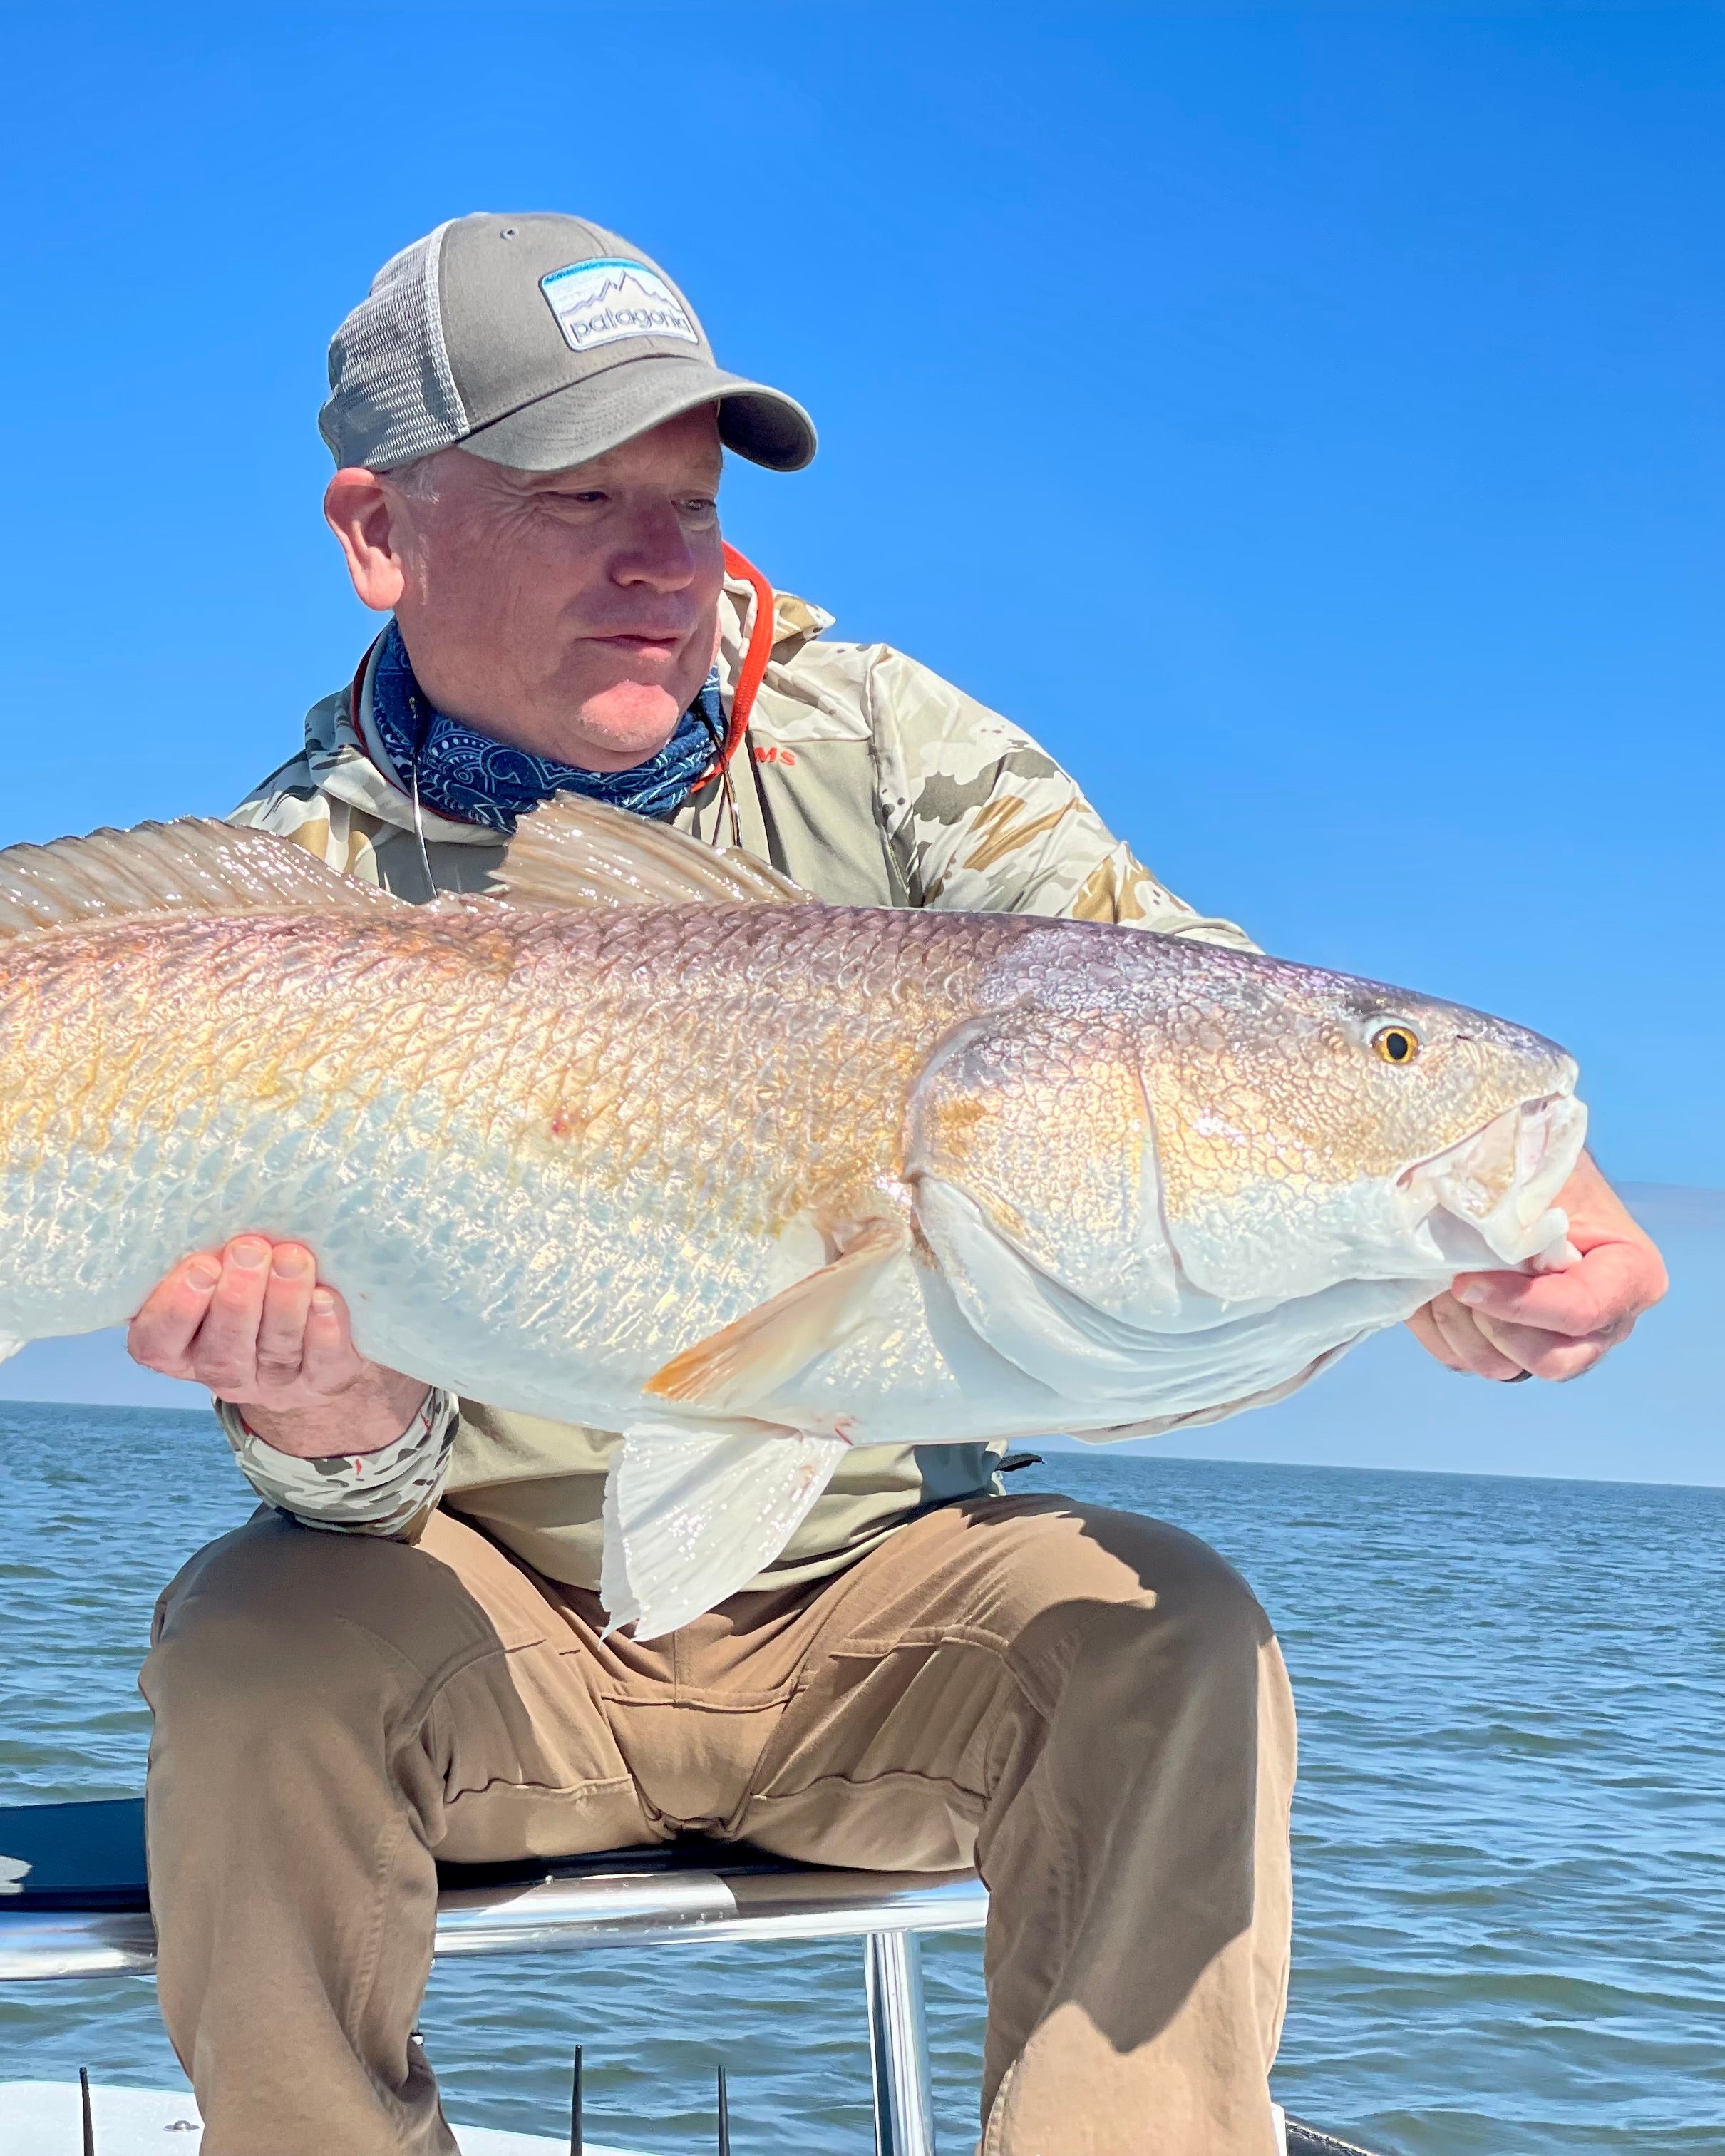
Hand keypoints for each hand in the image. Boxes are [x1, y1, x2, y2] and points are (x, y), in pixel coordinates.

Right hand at [128, 1236, 428, 1456]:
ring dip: (284, 1303)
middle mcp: (221, 1370)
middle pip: (222, 1349)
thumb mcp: (216, 1268)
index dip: (176, 1309)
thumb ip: (206, 1252)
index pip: (158, 1341)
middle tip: (250, 1250)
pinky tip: (325, 1298)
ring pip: (274, 1351)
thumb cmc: (247, 1283)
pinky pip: (321, 1361)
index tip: (200, 1265)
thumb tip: (214, 1202)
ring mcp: (272, 1381)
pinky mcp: (321, 1380)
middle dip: (236, 1299)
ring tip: (292, 1259)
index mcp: (178, 1346)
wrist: (313, 1329)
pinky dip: (324, 1330)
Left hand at [1407, 1155, 1666, 1382]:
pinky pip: (1466, 1362)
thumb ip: (1527, 1212)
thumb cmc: (1538, 1172)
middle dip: (1495, 1324)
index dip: (1520, 1302)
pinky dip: (1439, 1329)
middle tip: (1458, 1281)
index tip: (1466, 1280)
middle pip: (1552, 1361)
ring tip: (1443, 1276)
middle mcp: (1604, 1324)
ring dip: (1459, 1324)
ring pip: (1503, 1368)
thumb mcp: (1542, 1179)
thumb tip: (1490, 1236)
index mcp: (1630, 1277)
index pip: (1580, 1312)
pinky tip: (1433, 1289)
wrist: (1511, 1179)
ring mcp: (1558, 1344)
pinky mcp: (1510, 1350)